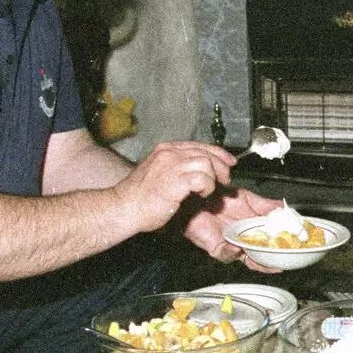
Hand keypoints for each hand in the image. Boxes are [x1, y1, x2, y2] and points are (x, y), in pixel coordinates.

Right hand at [113, 141, 235, 236]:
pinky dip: (207, 187)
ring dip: (212, 177)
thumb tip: (199, 172)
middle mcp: (169, 153)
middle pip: (205, 152)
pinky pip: (202, 178)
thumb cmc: (139, 197)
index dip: (218, 152)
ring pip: (206, 162)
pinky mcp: (175, 181)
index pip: (198, 145)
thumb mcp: (159, 174)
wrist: (123, 208)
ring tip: (210, 190)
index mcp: (165, 150)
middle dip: (220, 165)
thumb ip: (176, 168)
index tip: (229, 161)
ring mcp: (172, 166)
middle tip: (226, 179)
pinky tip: (202, 195)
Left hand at [182, 188, 285, 270]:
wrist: (198, 198)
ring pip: (246, 260)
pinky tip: (238, 247)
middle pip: (261, 257)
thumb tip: (284, 207)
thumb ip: (265, 205)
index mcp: (253, 230)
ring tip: (266, 259)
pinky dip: (232, 252)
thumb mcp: (247, 198)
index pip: (269, 243)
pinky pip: (226, 254)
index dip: (280, 248)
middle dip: (272, 261)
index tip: (293, 249)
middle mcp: (243, 240)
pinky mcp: (216, 247)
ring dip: (256, 260)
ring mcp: (231, 245)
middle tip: (282, 261)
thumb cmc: (219, 198)